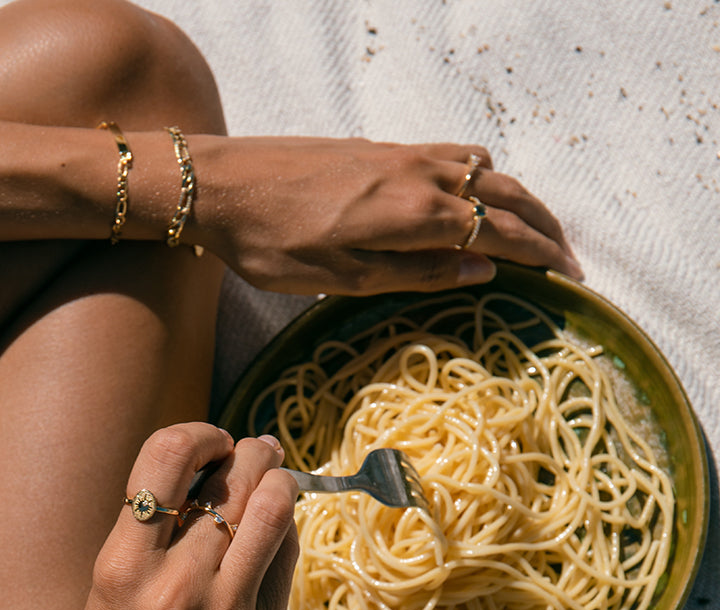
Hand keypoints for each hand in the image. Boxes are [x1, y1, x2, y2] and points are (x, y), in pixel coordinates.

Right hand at [43, 424, 297, 609]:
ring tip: (277, 478)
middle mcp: (173, 585)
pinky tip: (276, 533)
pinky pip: (284, 561)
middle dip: (251, 453)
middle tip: (255, 452)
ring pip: (272, 511)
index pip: (165, 457)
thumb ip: (150, 546)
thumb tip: (206, 486)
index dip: (198, 434)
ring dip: (279, 483)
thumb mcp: (105, 605)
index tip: (210, 441)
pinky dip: (284, 534)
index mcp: (118, 569)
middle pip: (234, 479)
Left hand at [190, 135, 581, 293]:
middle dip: (544, 226)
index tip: (570, 277)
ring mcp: (402, 155)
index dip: (540, 254)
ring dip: (518, 199)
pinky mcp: (381, 149)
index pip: (500, 231)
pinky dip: (484, 176)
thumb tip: (482, 269)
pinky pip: (453, 156)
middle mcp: (420, 175)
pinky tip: (479, 194)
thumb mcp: (342, 279)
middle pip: (505, 195)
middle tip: (569, 258)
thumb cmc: (271, 244)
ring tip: (534, 230)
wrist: (220, 185)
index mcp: (415, 214)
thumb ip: (416, 273)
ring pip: (484, 171)